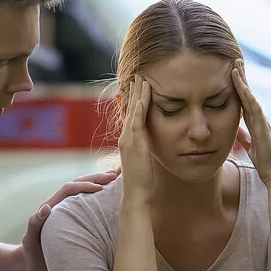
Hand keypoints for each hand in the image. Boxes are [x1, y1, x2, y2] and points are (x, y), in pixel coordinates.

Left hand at [19, 171, 118, 270]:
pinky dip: (99, 199)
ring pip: (83, 193)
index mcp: (52, 207)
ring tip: (114, 179)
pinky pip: (87, 206)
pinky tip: (110, 197)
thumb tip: (46, 207)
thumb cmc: (31, 252)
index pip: (68, 189)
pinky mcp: (75, 221)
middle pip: (77, 185)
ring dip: (97, 184)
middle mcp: (60, 206)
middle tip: (112, 176)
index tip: (100, 188)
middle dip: (94, 178)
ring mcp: (68, 213)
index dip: (84, 186)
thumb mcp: (30, 239)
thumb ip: (35, 223)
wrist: (32, 264)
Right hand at [118, 75, 153, 203]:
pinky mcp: (134, 143)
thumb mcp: (141, 162)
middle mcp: (124, 137)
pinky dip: (140, 106)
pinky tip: (143, 95)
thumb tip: (146, 148)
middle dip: (133, 92)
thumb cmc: (141, 182)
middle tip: (136, 75)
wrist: (136, 195)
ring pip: (132, 111)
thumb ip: (142, 152)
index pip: (129, 116)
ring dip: (136, 94)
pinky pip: (137, 120)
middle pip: (128, 109)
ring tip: (140, 78)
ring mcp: (128, 139)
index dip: (131, 101)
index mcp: (127, 141)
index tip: (135, 87)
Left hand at [232, 59, 270, 185]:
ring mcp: (261, 119)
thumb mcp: (248, 146)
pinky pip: (252, 105)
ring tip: (237, 64)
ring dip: (243, 80)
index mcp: (253, 121)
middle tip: (236, 60)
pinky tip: (240, 83)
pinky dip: (246, 93)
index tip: (232, 73)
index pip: (244, 100)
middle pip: (248, 93)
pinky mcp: (261, 124)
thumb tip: (236, 131)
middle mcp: (258, 117)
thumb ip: (243, 137)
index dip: (238, 87)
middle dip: (242, 77)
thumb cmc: (264, 160)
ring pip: (250, 95)